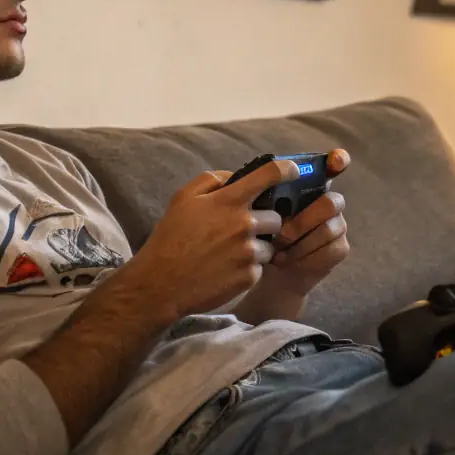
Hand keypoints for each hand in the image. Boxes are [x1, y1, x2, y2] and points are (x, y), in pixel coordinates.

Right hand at [124, 158, 298, 322]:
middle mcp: (244, 224)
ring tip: (229, 254)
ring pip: (270, 244)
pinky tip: (226, 269)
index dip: (286, 169)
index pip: (268, 175)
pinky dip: (248, 268)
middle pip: (276, 217)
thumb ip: (211, 180)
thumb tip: (235, 176)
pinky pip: (260, 267)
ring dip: (256, 247)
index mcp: (228, 201)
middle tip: (243, 231)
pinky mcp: (250, 276)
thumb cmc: (170, 239)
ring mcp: (248, 252)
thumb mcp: (182, 198)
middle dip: (265, 222)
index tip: (294, 170)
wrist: (161, 284)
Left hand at [263, 148, 350, 295]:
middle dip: (302, 221)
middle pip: (330, 203)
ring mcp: (338, 225)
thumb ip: (253, 193)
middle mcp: (329, 201)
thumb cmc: (261, 234)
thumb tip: (235, 178)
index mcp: (310, 185)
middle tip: (279, 235)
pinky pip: (329, 250)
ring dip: (299, 242)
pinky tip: (286, 260)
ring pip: (328, 229)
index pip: (334, 164)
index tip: (337, 160)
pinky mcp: (340, 248)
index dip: (338, 160)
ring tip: (276, 251)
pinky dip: (304, 257)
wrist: (269, 271)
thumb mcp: (254, 211)